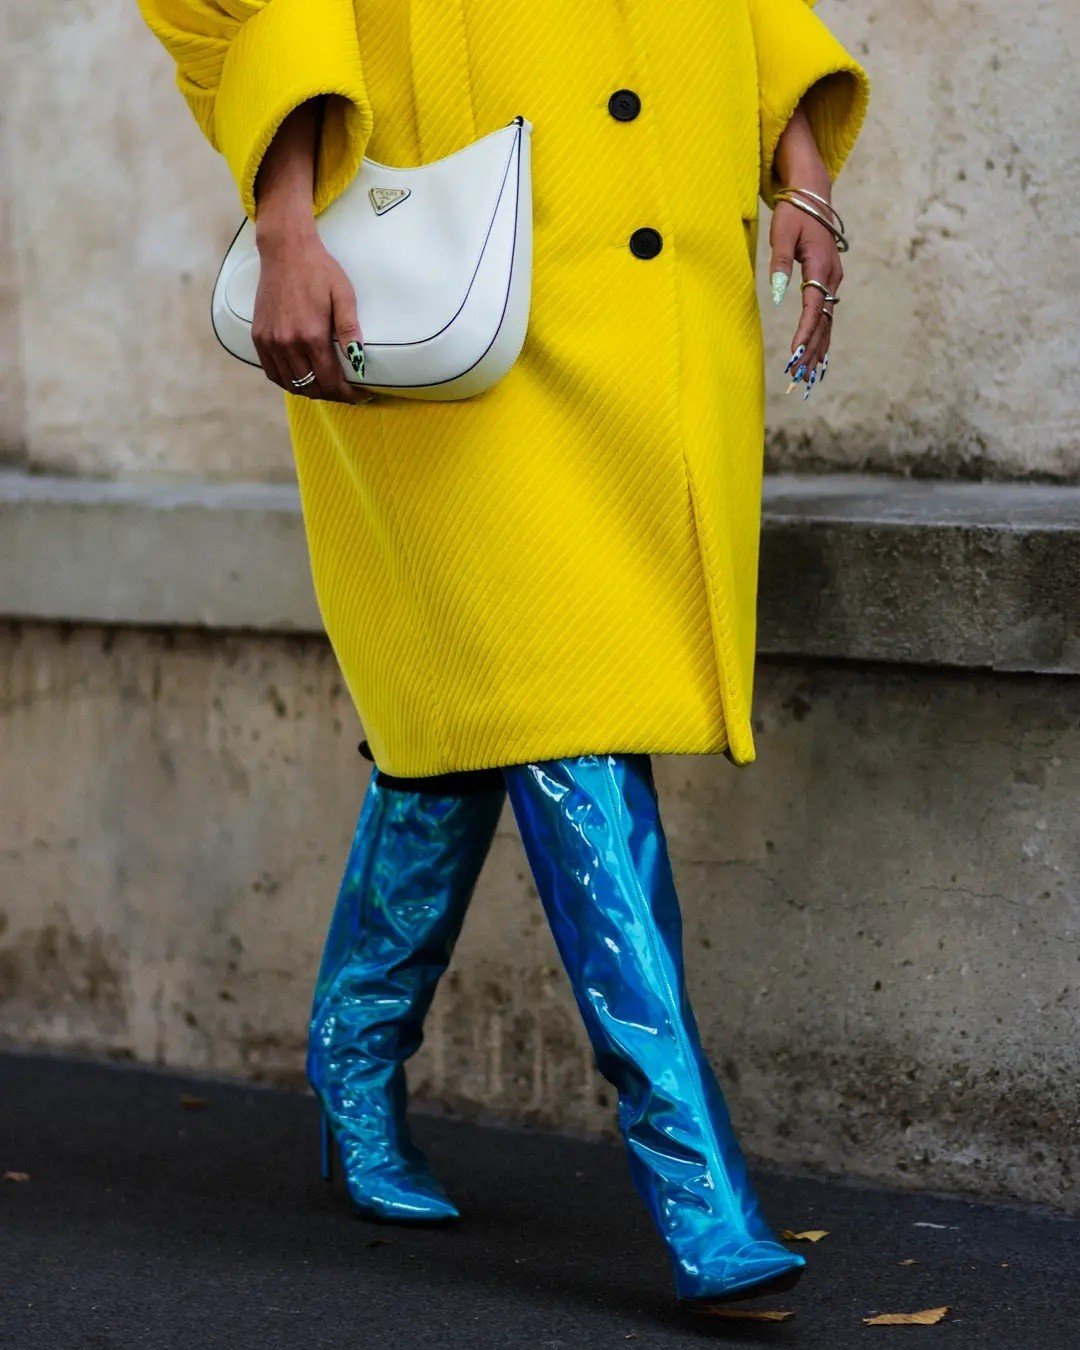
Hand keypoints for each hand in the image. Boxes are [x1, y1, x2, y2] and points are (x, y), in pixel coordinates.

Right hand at [252, 223, 368, 404]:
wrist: (285, 250)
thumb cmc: (318, 270)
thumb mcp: (343, 295)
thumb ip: (349, 329)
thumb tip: (358, 359)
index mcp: (311, 335)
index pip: (331, 381)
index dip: (347, 394)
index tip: (359, 395)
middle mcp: (288, 343)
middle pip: (312, 387)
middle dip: (332, 395)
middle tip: (346, 392)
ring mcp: (270, 342)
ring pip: (291, 385)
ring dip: (311, 390)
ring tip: (326, 386)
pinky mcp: (258, 337)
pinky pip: (272, 373)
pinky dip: (288, 381)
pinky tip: (302, 377)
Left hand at [769, 196, 840, 399]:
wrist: (812, 195)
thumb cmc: (794, 213)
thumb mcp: (781, 235)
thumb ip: (779, 265)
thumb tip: (777, 295)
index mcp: (820, 266)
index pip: (812, 307)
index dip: (803, 333)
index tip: (794, 354)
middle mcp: (832, 277)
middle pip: (823, 322)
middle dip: (811, 351)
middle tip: (799, 377)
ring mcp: (832, 281)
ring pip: (827, 322)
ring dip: (818, 349)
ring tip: (808, 376)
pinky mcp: (828, 282)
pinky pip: (826, 315)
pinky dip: (822, 338)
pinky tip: (818, 357)